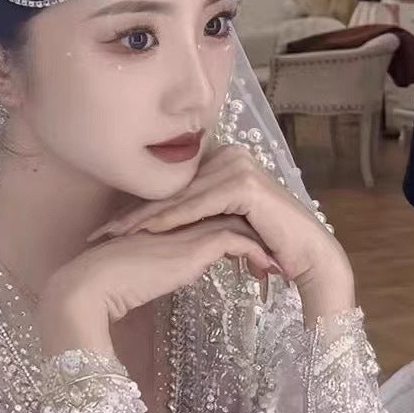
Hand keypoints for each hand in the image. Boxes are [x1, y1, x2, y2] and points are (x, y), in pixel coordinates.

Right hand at [37, 214, 278, 357]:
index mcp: (173, 220)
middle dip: (256, 233)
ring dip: (261, 244)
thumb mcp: (152, 267)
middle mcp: (182, 218)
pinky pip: (237, 240)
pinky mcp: (193, 244)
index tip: (257, 251)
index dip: (239, 229)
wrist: (96, 285)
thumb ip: (172, 259)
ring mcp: (188, 227)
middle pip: (231, 212)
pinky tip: (266, 270)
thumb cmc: (117, 282)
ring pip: (239, 223)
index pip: (215, 213)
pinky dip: (255, 254)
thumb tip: (190, 264)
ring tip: (276, 267)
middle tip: (274, 258)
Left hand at [86, 144, 354, 321]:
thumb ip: (196, 210)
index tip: (109, 226)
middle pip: (172, 188)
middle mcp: (230, 154)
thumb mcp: (223, 220)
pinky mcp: (244, 185)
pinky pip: (198, 205)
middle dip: (135, 212)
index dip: (140, 205)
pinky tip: (147, 232)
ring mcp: (238, 166)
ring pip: (180, 197)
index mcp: (223, 157)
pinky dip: (172, 219)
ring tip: (116, 234)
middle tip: (102, 232)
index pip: (172, 183)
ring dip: (146, 218)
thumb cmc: (268, 242)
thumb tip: (154, 217)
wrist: (311, 258)